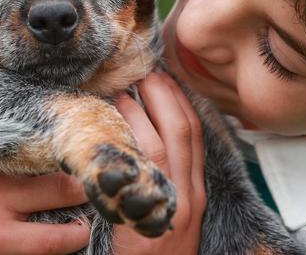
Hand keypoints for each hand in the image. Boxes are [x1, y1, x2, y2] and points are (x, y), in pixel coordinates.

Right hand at [0, 129, 88, 254]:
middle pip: (67, 190)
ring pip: (62, 237)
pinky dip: (50, 254)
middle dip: (84, 188)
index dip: (72, 146)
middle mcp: (1, 197)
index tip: (87, 143)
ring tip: (81, 226)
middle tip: (95, 186)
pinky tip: (57, 249)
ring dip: (76, 232)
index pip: (49, 148)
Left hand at [113, 72, 205, 254]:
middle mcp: (190, 191)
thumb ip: (169, 178)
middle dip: (164, 93)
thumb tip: (150, 138)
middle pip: (183, 128)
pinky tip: (110, 123)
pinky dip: (126, 139)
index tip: (164, 77)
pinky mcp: (146, 214)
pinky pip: (138, 168)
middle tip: (144, 70)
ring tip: (119, 90)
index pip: (195, 132)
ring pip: (161, 141)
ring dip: (139, 110)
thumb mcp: (176, 213)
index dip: (179, 99)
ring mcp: (171, 202)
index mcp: (196, 189)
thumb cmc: (162, 252)